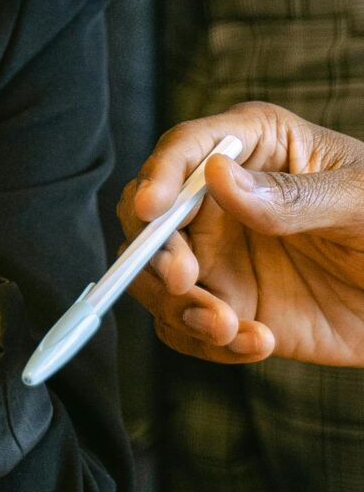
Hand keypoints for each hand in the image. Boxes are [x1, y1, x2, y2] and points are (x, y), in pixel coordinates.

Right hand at [123, 104, 363, 365]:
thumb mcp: (361, 202)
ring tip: (229, 328)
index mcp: (255, 148)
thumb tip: (216, 176)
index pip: (185, 150)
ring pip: (155, 277)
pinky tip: (257, 344)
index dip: (159, 176)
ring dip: (179, 307)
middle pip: (149, 216)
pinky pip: (185, 325)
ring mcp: (220, 254)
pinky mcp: (228, 303)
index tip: (151, 210)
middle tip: (186, 281)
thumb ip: (292, 196)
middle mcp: (222, 199)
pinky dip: (207, 343)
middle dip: (156, 252)